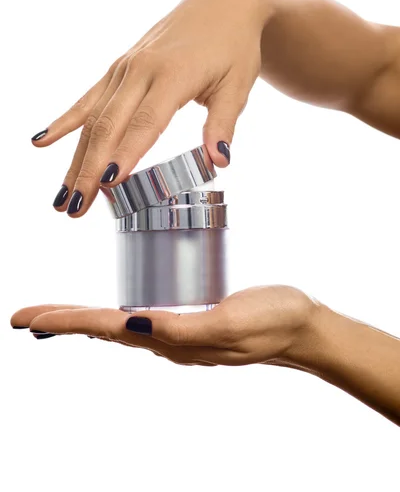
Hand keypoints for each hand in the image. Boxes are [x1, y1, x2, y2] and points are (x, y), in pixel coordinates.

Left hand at [10, 286, 316, 365]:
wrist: (302, 329)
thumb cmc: (272, 321)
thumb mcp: (230, 322)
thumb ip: (183, 328)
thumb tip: (135, 327)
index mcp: (172, 338)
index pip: (106, 327)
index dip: (65, 320)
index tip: (27, 318)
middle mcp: (168, 338)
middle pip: (103, 328)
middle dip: (62, 321)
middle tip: (24, 317)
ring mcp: (180, 330)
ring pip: (118, 324)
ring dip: (83, 320)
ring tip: (55, 317)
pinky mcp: (192, 319)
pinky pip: (142, 318)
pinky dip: (115, 315)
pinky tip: (114, 312)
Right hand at [32, 0, 271, 217]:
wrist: (220, 6)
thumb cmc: (233, 47)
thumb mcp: (237, 85)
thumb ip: (223, 124)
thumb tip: (220, 161)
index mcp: (173, 74)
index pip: (145, 122)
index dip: (126, 153)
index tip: (108, 184)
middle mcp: (141, 69)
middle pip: (109, 124)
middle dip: (90, 169)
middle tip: (75, 207)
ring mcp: (125, 67)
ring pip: (92, 117)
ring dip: (75, 158)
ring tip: (62, 195)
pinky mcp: (119, 68)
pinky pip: (87, 98)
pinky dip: (65, 122)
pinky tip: (42, 142)